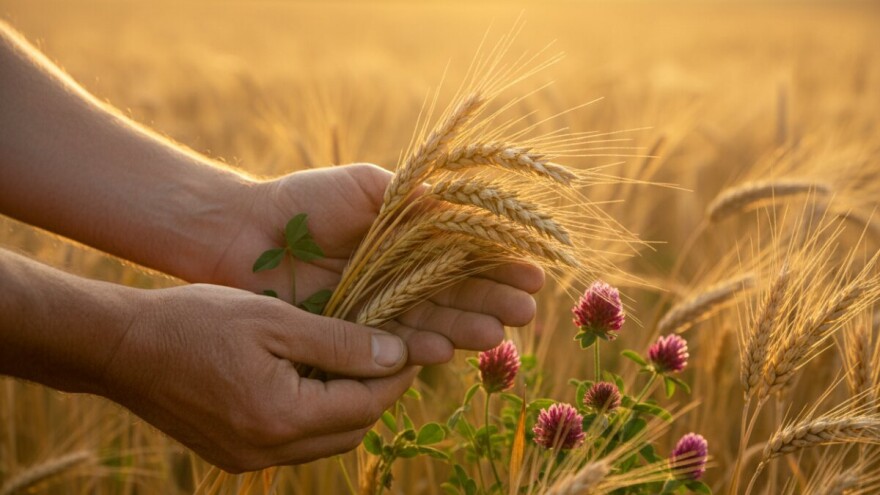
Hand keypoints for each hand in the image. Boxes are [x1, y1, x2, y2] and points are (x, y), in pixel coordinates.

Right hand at [101, 283, 414, 472]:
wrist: (123, 347)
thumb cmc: (198, 320)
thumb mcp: (277, 320)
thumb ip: (340, 342)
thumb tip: (397, 355)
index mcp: (283, 416)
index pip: (366, 404)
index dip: (396, 375)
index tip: (411, 345)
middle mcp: (268, 450)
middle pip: (351, 430)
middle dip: (375, 393)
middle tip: (384, 352)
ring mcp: (249, 458)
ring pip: (325, 441)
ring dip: (346, 407)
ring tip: (349, 362)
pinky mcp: (233, 455)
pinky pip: (294, 444)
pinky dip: (313, 416)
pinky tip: (309, 380)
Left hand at [208, 164, 544, 363]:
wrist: (245, 233)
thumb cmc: (305, 200)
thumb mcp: (366, 188)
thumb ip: (413, 202)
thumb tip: (463, 210)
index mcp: (413, 239)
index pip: (467, 254)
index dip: (500, 265)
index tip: (532, 273)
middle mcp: (404, 276)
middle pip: (458, 292)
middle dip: (493, 301)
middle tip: (525, 312)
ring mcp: (382, 306)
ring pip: (432, 321)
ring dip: (463, 329)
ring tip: (492, 334)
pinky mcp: (356, 334)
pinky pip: (392, 343)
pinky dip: (417, 347)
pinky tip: (442, 350)